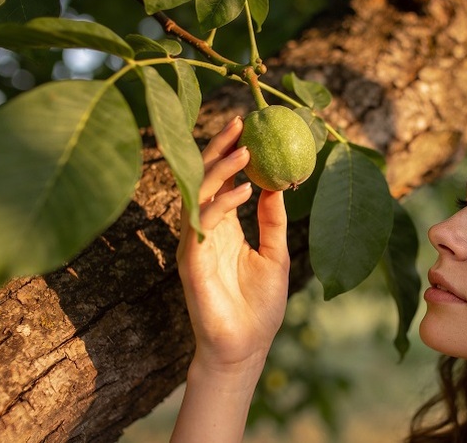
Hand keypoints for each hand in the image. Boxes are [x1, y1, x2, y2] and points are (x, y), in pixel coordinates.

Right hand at [176, 116, 289, 372]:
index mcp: (225, 225)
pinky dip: (223, 203)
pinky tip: (246, 190)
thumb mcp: (275, 255)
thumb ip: (273, 221)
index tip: (248, 125)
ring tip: (245, 151)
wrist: (245, 345)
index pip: (223, 180)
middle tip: (240, 121)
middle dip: (220, 148)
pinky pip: (203, 223)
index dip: (231, 152)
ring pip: (199, 194)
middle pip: (205, 178)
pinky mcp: (190, 259)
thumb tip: (276, 183)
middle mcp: (206, 228)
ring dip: (220, 169)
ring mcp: (195, 242)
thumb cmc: (260, 304)